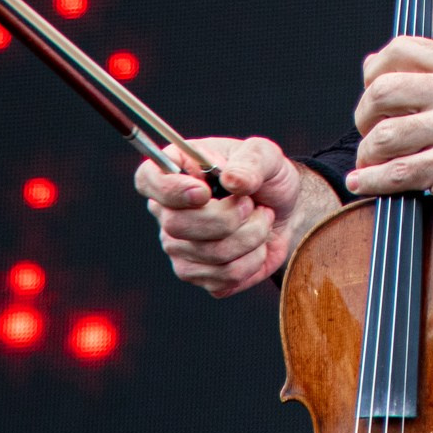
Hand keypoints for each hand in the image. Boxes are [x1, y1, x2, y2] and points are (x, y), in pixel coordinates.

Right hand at [135, 136, 338, 297]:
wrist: (285, 211)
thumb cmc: (266, 177)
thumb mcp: (266, 155)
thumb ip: (251, 161)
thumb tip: (231, 181)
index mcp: (176, 170)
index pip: (147, 180)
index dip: (170, 190)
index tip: (204, 192)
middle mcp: (169, 212)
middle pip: (176, 225)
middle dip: (227, 217)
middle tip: (251, 204)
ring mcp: (180, 248)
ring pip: (209, 254)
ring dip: (251, 235)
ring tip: (262, 219)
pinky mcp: (201, 276)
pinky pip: (225, 277)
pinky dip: (254, 259)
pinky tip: (257, 244)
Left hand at [349, 38, 432, 243]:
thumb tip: (376, 65)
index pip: (400, 49)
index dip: (374, 70)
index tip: (370, 90)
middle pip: (382, 91)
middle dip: (363, 116)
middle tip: (367, 132)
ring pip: (383, 135)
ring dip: (367, 154)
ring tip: (370, 162)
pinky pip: (395, 173)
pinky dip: (372, 182)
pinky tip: (366, 183)